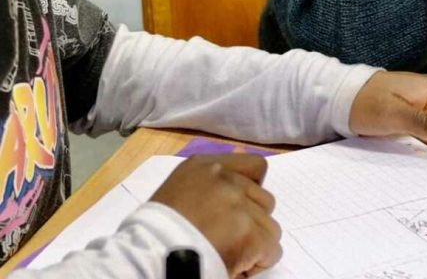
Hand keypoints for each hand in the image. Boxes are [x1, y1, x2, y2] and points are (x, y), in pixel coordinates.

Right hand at [151, 154, 281, 277]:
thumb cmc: (157, 231)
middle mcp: (224, 177)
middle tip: (229, 240)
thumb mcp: (179, 189)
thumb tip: (242, 189)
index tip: (238, 210)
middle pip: (264, 199)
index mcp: (204, 165)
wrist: (148, 257)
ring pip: (270, 226)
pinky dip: (258, 262)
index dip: (252, 191)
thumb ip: (209, 184)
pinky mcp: (248, 233)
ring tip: (230, 254)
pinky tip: (236, 267)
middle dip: (252, 221)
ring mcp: (237, 203)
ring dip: (255, 242)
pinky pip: (272, 249)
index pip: (255, 166)